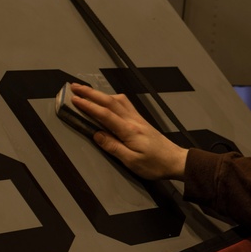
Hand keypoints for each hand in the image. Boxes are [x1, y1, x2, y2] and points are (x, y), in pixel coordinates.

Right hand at [69, 83, 188, 180]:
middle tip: (75, 87)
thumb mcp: (131, 161)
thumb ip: (113, 147)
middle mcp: (133, 121)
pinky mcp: (141, 121)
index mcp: (129, 131)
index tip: (74, 100)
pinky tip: (108, 100)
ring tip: (87, 91)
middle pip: (109, 101)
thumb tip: (97, 135)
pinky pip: (125, 104)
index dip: (88, 106)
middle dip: (90, 93)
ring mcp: (138, 119)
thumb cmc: (155, 164)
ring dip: (101, 94)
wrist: (176, 161)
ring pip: (118, 100)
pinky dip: (112, 99)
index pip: (104, 114)